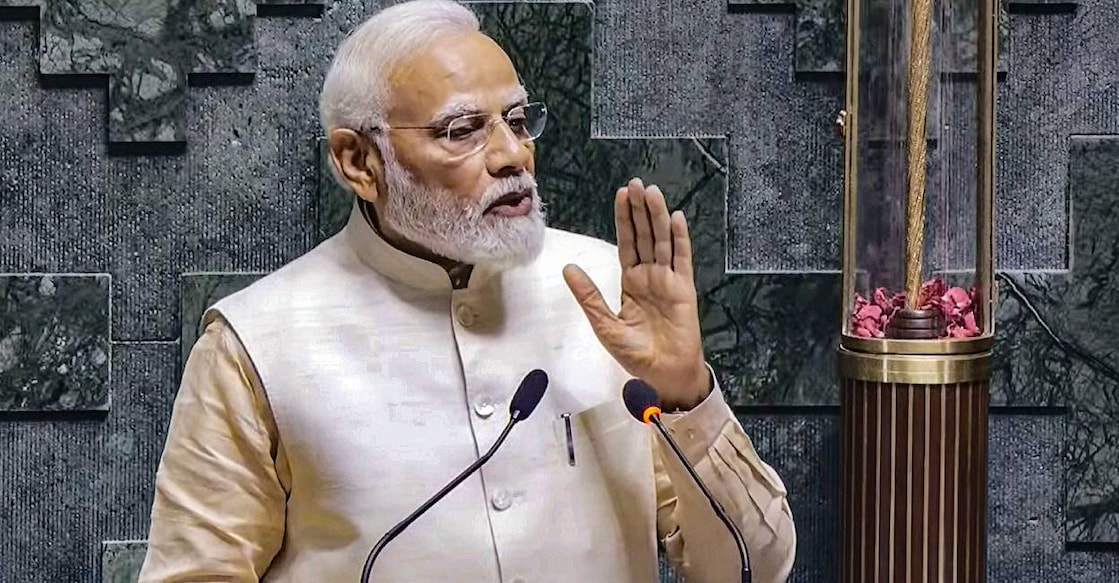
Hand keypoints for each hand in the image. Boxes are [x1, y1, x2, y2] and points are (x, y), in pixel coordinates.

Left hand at [563, 177, 710, 410]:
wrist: (664, 375)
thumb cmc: (637, 355)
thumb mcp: (605, 325)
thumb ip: (589, 295)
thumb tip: (568, 267)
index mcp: (631, 282)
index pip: (627, 243)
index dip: (624, 219)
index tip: (622, 195)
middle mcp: (650, 276)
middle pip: (645, 236)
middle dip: (640, 210)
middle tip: (636, 184)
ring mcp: (669, 281)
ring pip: (662, 242)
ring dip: (658, 217)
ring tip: (652, 193)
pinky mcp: (684, 290)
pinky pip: (682, 260)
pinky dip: (680, 239)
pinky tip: (677, 219)